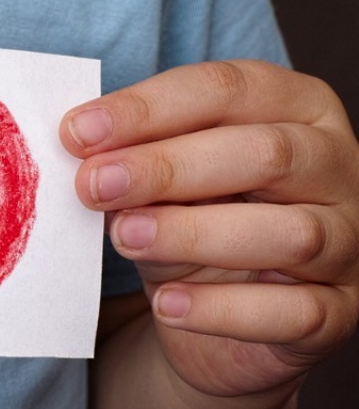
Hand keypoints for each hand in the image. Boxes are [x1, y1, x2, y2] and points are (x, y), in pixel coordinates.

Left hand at [62, 61, 358, 398]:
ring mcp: (350, 242)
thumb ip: (135, 158)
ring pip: (288, 232)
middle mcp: (338, 166)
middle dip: (168, 166)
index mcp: (297, 108)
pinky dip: (223, 309)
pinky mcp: (340, 312)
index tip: (78, 132)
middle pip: (267, 153)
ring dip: (194, 233)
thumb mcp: (160, 182)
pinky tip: (167, 304)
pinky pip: (293, 312)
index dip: (149, 107)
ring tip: (125, 237)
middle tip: (94, 185)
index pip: (229, 89)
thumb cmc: (191, 222)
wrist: (216, 319)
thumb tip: (80, 146)